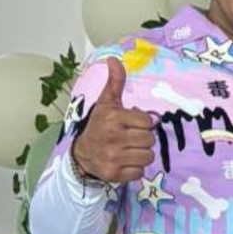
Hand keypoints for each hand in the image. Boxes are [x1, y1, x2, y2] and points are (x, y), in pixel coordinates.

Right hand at [70, 58, 155, 184]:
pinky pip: (140, 173)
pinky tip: (125, 162)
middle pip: (149, 140)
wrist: (83, 154)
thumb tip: (114, 59)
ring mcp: (113, 157)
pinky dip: (135, 169)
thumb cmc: (100, 126)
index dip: (142, 124)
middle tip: (130, 138)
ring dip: (141, 154)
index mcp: (113, 118)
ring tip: (129, 150)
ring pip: (148, 157)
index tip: (131, 124)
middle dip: (143, 139)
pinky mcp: (115, 174)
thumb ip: (115, 83)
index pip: (147, 123)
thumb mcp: (107, 103)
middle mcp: (113, 138)